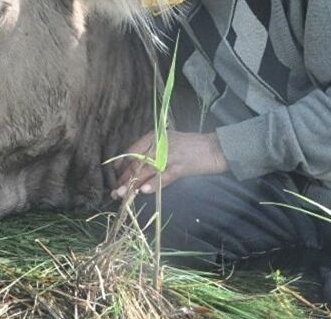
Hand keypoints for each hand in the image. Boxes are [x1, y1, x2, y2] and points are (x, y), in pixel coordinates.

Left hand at [111, 130, 227, 199]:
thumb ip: (152, 152)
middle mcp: (160, 143)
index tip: (115, 176)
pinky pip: (164, 177)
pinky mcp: (182, 166)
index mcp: (155, 136)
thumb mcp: (168, 143)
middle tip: (115, 192)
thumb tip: (134, 170)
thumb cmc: (191, 147)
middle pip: (137, 162)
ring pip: (147, 170)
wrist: (215, 148)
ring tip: (123, 195)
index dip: (121, 165)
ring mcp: (171, 155)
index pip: (132, 151)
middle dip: (124, 179)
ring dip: (133, 185)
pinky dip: (154, 184)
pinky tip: (144, 191)